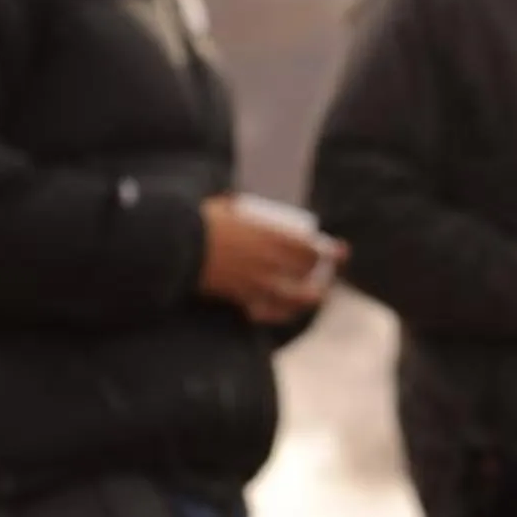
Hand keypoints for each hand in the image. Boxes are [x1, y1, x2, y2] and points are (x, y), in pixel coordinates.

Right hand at [198, 199, 345, 324]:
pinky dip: (277, 313)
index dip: (329, 253)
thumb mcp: (225, 206)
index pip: (311, 249)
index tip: (338, 252)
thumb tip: (237, 204)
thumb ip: (237, 207)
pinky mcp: (241, 298)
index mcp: (272, 237)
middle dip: (322, 273)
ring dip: (309, 298)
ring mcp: (258, 283)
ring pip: (295, 297)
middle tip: (326, 272)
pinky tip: (284, 313)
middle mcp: (271, 261)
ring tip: (317, 297)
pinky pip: (266, 312)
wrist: (178, 245)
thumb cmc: (200, 222)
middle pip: (308, 273)